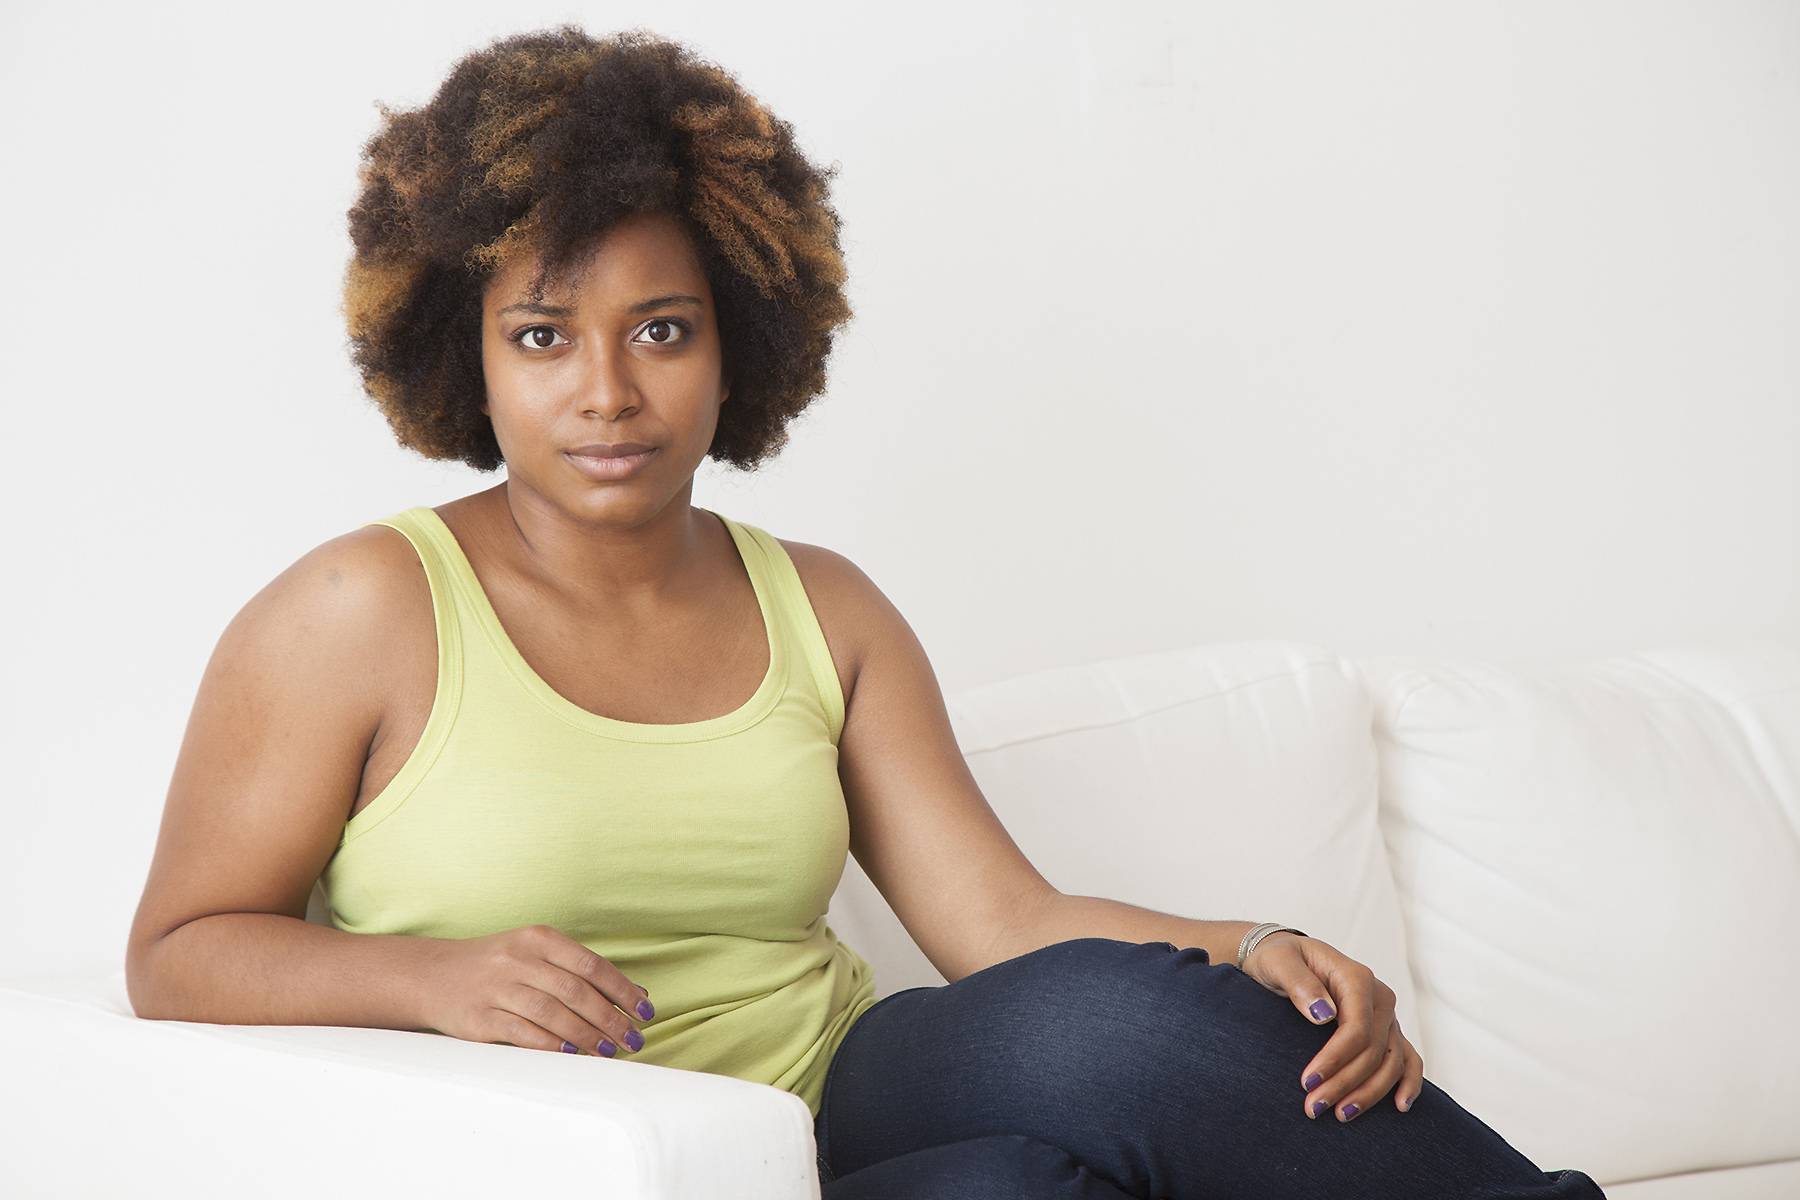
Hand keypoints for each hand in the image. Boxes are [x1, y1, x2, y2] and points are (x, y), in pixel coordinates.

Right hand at [421, 924, 654, 1057]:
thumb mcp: (535, 955)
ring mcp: (496, 988)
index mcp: (538, 938)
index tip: (645, 1012)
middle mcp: (518, 959)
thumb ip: (579, 971)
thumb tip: (635, 995)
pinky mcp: (479, 1017)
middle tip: (633, 1039)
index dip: (622, 990)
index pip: (591, 964)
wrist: (431, 976)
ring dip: (586, 1035)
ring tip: (609, 1051)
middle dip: (610, 1018)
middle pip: (576, 990)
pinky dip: (550, 1045)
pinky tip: (572, 1054)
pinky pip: (522, 1032)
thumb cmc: (497, 967)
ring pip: (552, 1012)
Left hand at [1240, 931, 1423, 1121]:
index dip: (1335, 1060)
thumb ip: (1299, 983)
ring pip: (1391, 1062)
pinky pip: (1407, 1058)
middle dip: (1344, 1083)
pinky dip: (1408, 1082)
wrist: (1287, 958)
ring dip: (1369, 1093)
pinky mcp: (1386, 1030)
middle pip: (1373, 1051)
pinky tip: (1400, 1106)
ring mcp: (1386, 1015)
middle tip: (1313, 1107)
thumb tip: (1324, 1014)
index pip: (1356, 1029)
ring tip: (1340, 1115)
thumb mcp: (1279, 962)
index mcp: (1356, 978)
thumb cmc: (1279, 958)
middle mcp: (1379, 997)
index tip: (1308, 1083)